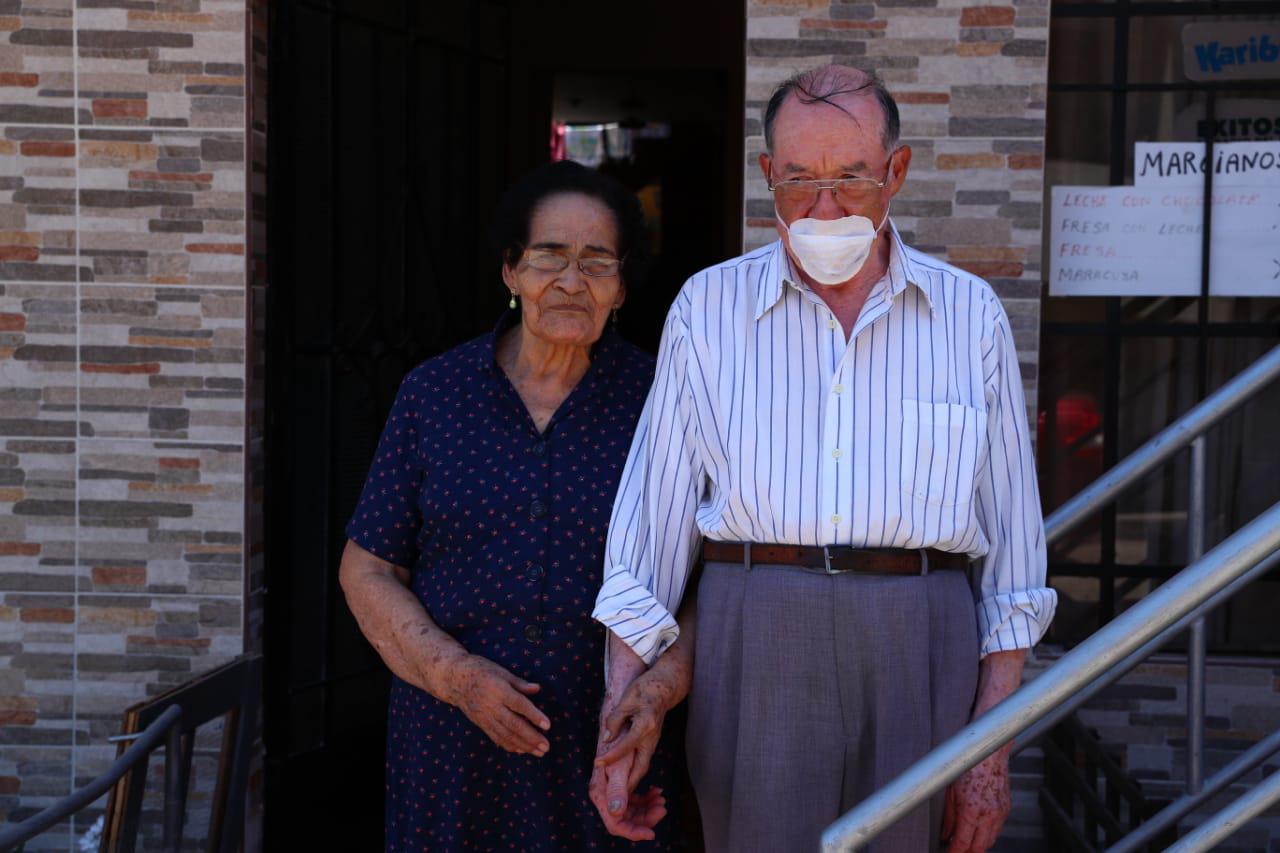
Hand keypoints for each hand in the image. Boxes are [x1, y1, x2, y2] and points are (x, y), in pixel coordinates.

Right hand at [439, 653, 549, 755]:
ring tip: (539, 752)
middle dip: (531, 738)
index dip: (534, 716)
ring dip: (523, 745)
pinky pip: (495, 737)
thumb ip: (520, 683)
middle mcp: (491, 706)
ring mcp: (484, 716)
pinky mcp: (480, 723)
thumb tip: (537, 689)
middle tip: (546, 747)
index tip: (548, 726)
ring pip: (505, 735)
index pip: (519, 705)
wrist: (453, 679)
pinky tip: (521, 750)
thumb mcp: (501, 671)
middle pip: (514, 724)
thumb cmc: (481, 670)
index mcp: (498, 690)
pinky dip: (509, 745)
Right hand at [589, 728, 667, 840]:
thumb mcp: (622, 763)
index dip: (633, 831)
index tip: (652, 833)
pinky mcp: (620, 780)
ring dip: (647, 808)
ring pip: (631, 809)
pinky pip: (633, 798)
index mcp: (601, 792)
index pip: (615, 823)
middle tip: (663, 807)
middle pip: (624, 818)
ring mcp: (612, 787)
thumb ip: (618, 788)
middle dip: (645, 818)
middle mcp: (605, 792)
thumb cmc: (621, 739)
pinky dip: (646, 798)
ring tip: (661, 798)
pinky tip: (656, 791)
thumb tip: (616, 812)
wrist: (623, 717)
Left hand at [594, 672, 671, 790]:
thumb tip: (607, 739)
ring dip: (632, 779)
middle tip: (615, 794)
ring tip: (618, 790)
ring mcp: (653, 741)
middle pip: (641, 766)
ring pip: (643, 765)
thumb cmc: (645, 689)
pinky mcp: (652, 740)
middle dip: (629, 783)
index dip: (611, 756)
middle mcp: (651, 738)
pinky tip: (625, 775)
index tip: (598, 762)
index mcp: (645, 726)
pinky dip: (634, 770)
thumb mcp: (627, 699)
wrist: (664, 686)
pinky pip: (643, 760)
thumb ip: (615, 720)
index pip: (626, 746)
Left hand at [940, 749, 1011, 852]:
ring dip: (978, 845)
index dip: (954, 852)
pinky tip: (978, 829)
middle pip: (979, 848)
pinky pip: (997, 830)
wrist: (990, 755)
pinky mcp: (1006, 809)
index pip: (962, 843)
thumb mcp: (950, 792)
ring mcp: (999, 813)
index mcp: (971, 811)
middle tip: (958, 851)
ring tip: (966, 842)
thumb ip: (947, 817)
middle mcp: (987, 815)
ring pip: (990, 842)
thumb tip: (945, 834)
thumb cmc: (968, 767)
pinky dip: (987, 833)